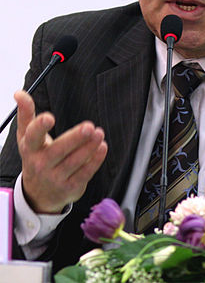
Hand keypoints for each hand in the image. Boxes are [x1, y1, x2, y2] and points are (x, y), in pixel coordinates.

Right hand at [15, 90, 107, 213]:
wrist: (39, 194)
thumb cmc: (36, 157)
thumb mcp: (27, 137)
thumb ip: (26, 114)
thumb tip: (19, 93)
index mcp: (30, 149)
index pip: (32, 137)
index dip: (40, 126)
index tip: (49, 117)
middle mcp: (41, 164)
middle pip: (58, 150)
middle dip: (75, 138)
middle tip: (89, 127)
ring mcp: (56, 177)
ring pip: (75, 161)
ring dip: (89, 147)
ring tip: (99, 133)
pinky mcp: (71, 187)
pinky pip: (85, 173)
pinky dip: (95, 160)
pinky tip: (102, 147)